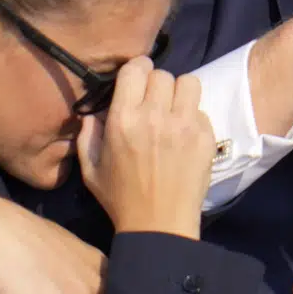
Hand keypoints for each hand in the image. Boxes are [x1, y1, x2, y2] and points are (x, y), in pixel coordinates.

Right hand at [77, 58, 214, 236]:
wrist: (159, 225)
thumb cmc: (121, 198)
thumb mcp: (91, 169)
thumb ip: (87, 135)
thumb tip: (93, 112)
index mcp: (123, 119)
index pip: (136, 68)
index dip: (138, 70)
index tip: (138, 80)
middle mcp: (154, 116)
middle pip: (163, 75)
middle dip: (157, 85)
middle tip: (155, 103)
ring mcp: (184, 125)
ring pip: (189, 83)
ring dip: (181, 94)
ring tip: (175, 111)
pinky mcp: (205, 137)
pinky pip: (202, 110)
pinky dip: (194, 118)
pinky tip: (186, 135)